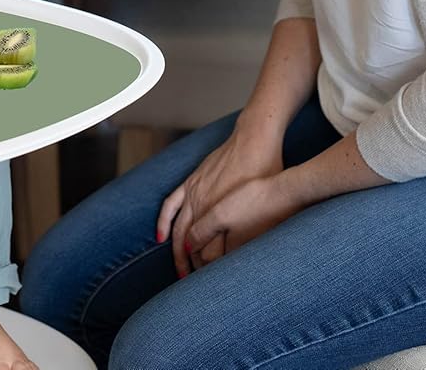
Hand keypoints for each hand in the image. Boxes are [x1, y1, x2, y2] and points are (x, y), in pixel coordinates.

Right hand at [157, 124, 283, 276]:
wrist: (254, 140)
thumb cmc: (264, 173)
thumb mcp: (265, 208)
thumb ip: (251, 234)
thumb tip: (247, 256)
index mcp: (224, 216)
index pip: (209, 255)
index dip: (210, 273)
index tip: (212, 285)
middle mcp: (205, 207)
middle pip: (192, 246)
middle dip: (193, 269)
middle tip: (194, 285)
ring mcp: (195, 193)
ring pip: (179, 230)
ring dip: (177, 252)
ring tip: (180, 270)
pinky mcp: (191, 182)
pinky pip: (170, 205)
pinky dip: (164, 222)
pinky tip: (161, 237)